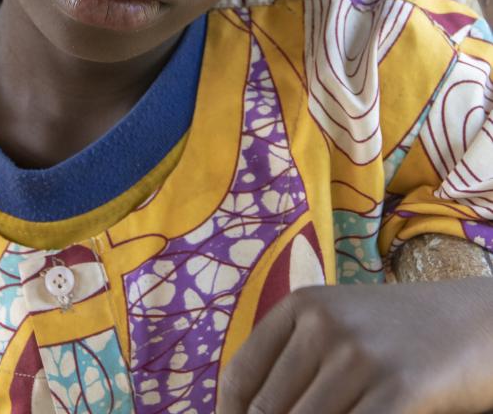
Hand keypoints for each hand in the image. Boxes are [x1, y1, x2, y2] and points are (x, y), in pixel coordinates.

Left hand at [217, 280, 492, 412]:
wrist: (474, 323)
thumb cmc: (397, 335)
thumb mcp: (338, 327)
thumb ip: (294, 362)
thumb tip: (246, 412)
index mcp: (301, 305)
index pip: (240, 377)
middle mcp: (323, 324)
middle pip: (268, 411)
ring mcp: (359, 355)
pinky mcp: (398, 387)